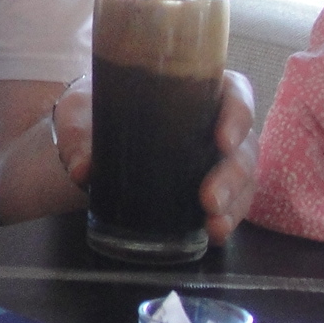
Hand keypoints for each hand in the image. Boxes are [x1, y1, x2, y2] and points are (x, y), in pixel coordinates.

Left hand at [59, 70, 258, 244]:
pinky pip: (232, 203)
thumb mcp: (80, 111)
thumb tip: (83, 169)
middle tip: (209, 198)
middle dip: (232, 175)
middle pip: (244, 146)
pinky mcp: (211, 187)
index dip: (239, 115)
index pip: (236, 94)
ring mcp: (218, 158)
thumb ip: (79, 134)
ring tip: (214, 224)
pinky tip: (214, 233)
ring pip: (244, 179)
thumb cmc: (95, 109)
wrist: (89, 135)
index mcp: (197, 89)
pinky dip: (227, 219)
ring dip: (234, 203)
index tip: (223, 140)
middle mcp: (216, 123)